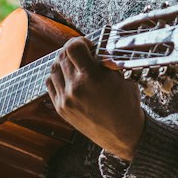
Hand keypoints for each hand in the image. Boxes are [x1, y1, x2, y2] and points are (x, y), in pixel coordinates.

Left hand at [45, 36, 144, 160]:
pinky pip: (50, 84)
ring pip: (53, 68)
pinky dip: (57, 76)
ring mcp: (65, 100)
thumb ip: (106, 63)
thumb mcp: (122, 79)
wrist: (123, 135)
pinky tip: (69, 77)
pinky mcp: (61, 108)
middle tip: (83, 54)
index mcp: (92, 78)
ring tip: (76, 66)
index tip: (88, 45)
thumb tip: (94, 51)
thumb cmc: (126, 106)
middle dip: (73, 51)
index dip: (80, 41)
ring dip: (63, 62)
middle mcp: (75, 88)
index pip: (73, 47)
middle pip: (62, 56)